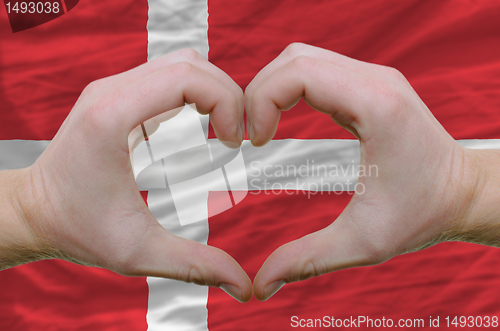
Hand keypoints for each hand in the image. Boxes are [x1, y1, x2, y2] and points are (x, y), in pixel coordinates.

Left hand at [2, 49, 251, 301]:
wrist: (34, 213)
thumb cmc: (78, 229)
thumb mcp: (139, 253)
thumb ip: (195, 266)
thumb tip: (243, 286)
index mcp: (114, 116)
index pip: (188, 77)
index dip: (227, 103)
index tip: (236, 143)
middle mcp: (111, 91)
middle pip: (190, 64)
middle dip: (227, 94)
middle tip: (237, 137)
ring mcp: (112, 88)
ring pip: (181, 63)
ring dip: (213, 90)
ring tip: (225, 129)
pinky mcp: (117, 95)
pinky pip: (167, 75)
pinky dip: (195, 91)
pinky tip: (204, 122)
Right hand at [245, 43, 493, 300]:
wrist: (462, 194)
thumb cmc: (423, 214)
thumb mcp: (362, 242)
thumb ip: (306, 260)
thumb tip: (261, 284)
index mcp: (376, 107)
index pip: (299, 73)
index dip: (261, 100)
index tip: (255, 142)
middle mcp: (376, 81)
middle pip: (294, 59)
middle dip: (258, 92)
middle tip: (250, 136)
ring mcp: (374, 77)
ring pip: (303, 58)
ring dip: (272, 87)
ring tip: (262, 128)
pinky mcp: (370, 84)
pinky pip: (317, 68)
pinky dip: (289, 87)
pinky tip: (283, 118)